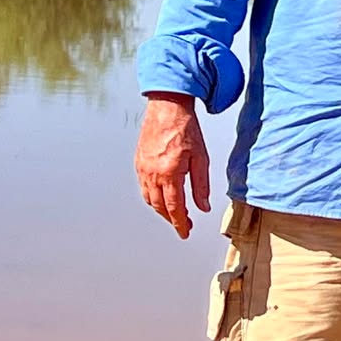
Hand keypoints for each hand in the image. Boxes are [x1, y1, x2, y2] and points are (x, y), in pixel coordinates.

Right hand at [135, 92, 210, 238]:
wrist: (167, 107)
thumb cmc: (186, 128)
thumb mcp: (201, 158)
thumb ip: (201, 185)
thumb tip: (202, 207)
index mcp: (169, 173)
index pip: (174, 207)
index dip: (180, 223)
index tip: (185, 233)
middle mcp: (152, 173)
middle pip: (159, 206)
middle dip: (172, 219)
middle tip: (184, 225)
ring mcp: (142, 168)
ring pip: (149, 198)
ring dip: (161, 210)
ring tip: (174, 214)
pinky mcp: (138, 162)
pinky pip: (143, 187)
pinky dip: (151, 197)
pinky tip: (160, 197)